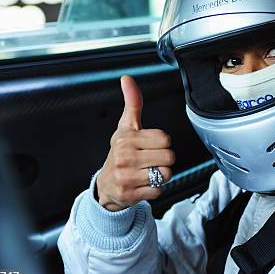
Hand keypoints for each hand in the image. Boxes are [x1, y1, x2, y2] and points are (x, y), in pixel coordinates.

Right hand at [96, 75, 174, 210]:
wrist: (106, 185)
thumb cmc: (121, 153)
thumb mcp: (125, 127)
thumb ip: (132, 103)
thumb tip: (127, 79)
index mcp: (126, 138)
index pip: (165, 139)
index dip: (162, 143)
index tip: (150, 145)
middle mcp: (124, 157)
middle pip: (168, 157)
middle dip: (163, 160)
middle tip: (149, 160)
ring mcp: (126, 177)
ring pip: (165, 174)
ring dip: (160, 175)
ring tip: (146, 172)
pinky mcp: (129, 194)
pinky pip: (158, 190)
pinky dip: (154, 189)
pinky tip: (142, 184)